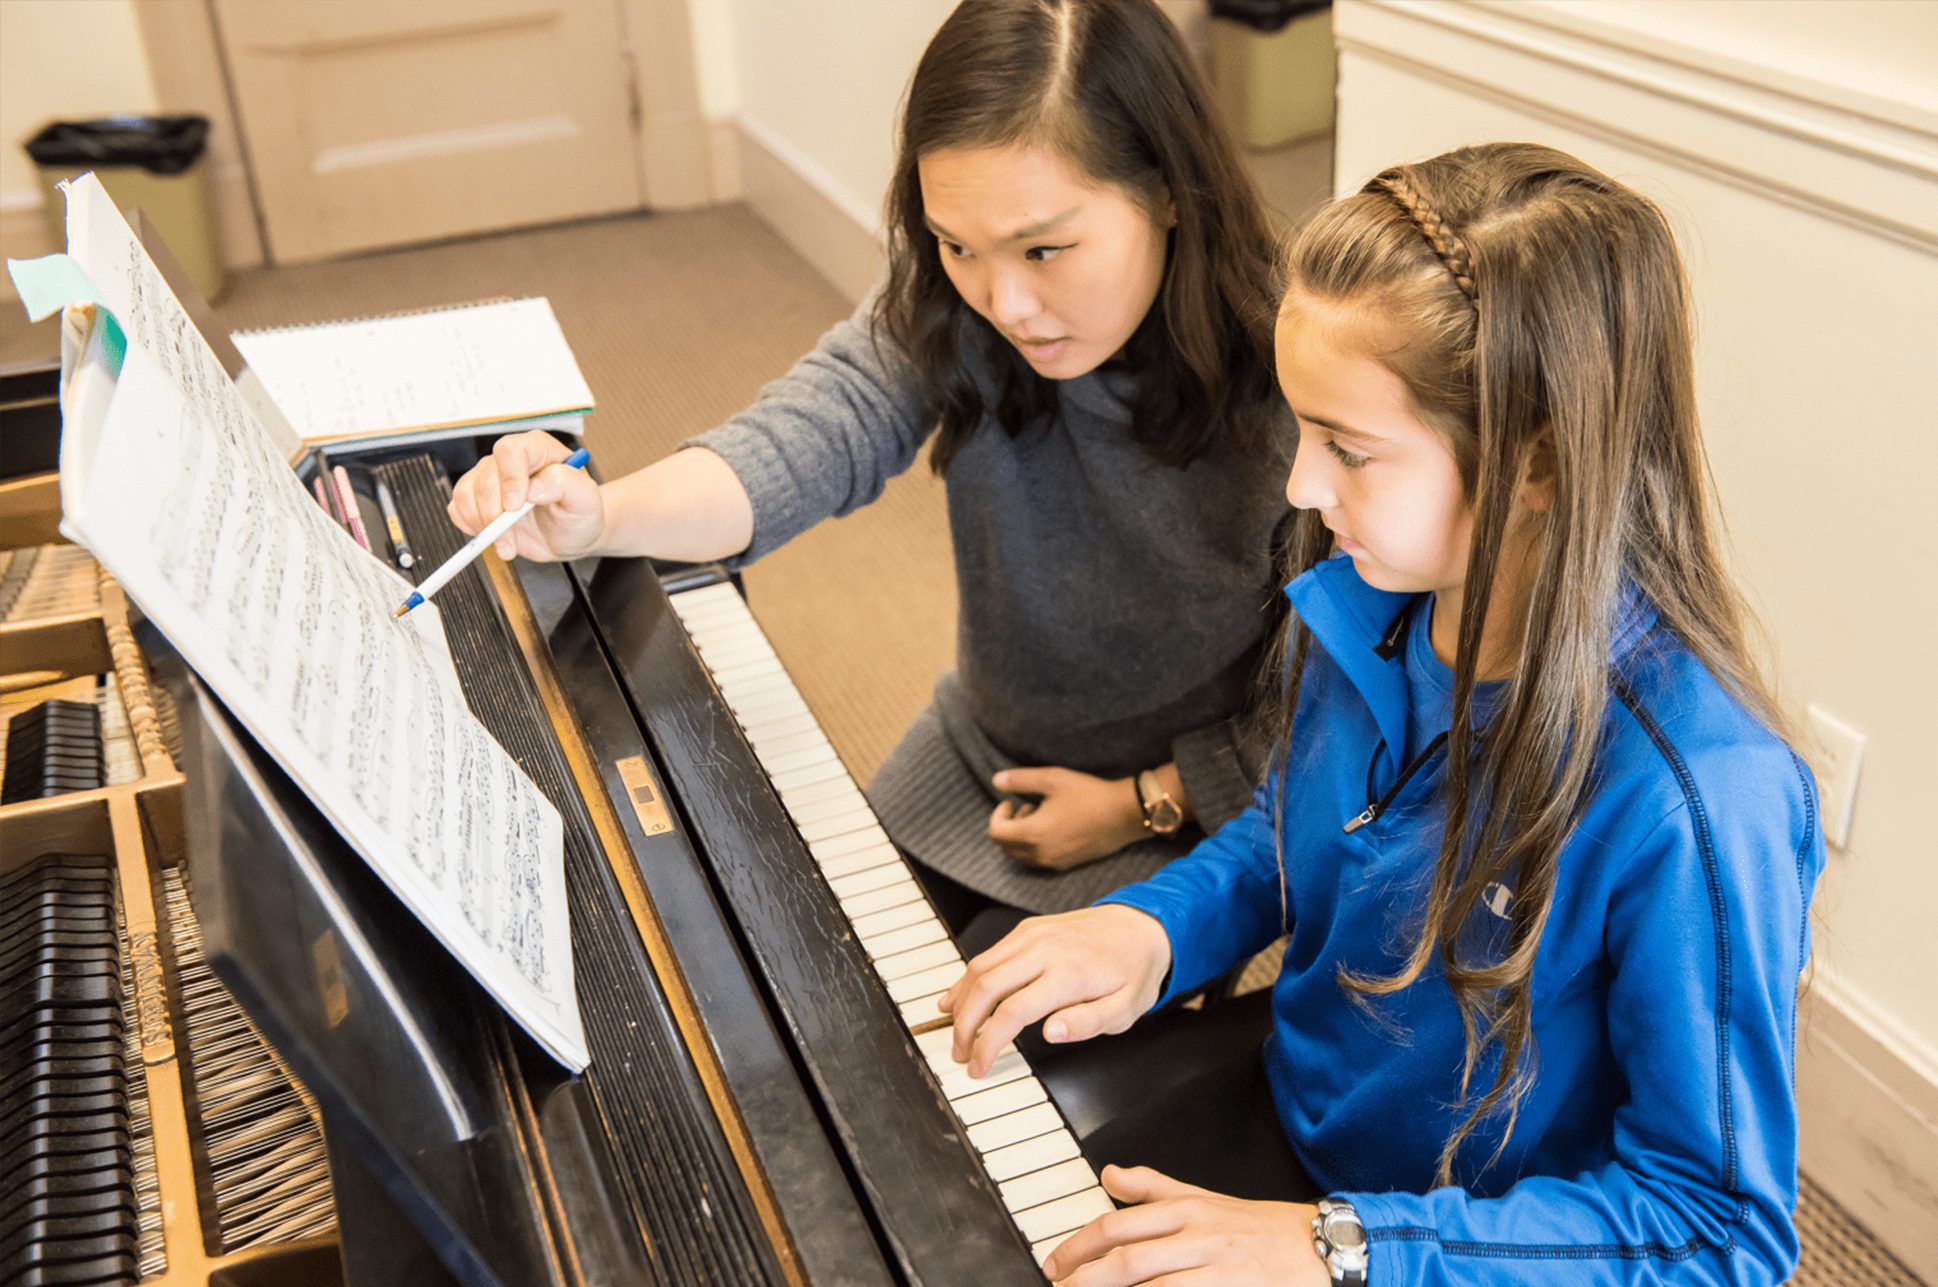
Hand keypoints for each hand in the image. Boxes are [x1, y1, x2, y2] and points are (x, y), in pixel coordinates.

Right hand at [447, 430, 605, 561]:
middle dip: (495, 516)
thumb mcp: (586, 500)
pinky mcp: (476, 498)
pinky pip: (457, 508)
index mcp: (538, 449)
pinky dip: (470, 527)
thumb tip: (534, 487)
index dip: (509, 479)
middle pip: (485, 479)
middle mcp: (511, 460)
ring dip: (483, 526)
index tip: (515, 507)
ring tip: (508, 544)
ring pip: (467, 494)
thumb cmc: (579, 513)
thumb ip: (566, 484)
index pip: (511, 451)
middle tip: (512, 541)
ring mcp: (490, 477)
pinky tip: (493, 536)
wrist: (570, 535)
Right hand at [939, 905, 1169, 1075]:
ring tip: (955, 1032)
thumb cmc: (1133, 972)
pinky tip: (958, 997)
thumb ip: (1088, 1023)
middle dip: (964, 1025)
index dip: (988, 1043)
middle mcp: (1044, 949)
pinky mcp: (1026, 929)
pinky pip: (988, 954)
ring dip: (960, 1002)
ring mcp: (1032, 935)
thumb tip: (1049, 1033)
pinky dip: (969, 979)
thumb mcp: (1126, 1009)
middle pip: (986, 987)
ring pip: (980, 967)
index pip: (1012, 1011)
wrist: (1141, 926)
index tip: (978, 1066)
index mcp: (1068, 974)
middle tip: (960, 1054)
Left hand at [988, 767, 1145, 870]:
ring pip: (1022, 856)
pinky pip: (1039, 860)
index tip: (1010, 801)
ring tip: (1041, 814)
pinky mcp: (1066, 865)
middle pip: (1006, 847)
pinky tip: (1054, 826)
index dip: (997, 815)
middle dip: (1008, 826)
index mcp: (1032, 834)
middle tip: (1026, 806)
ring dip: (1021, 837)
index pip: (996, 833)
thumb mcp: (1051, 779)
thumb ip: (1020, 780)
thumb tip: (996, 780)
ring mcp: (1053, 862)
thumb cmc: (1087, 794)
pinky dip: (1035, 845)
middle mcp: (1040, 854)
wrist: (1123, 815)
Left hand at [1042, 1165, 1326, 1285]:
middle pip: (1127, 1258)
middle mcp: (1196, 1235)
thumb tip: (1109, 1174)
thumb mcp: (1205, 1198)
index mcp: (1186, 1209)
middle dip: (1085, 1277)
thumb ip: (1154, 1188)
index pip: (1118, 1224)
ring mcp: (1215, 1267)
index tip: (1055, 1264)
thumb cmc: (1260, 1228)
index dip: (1078, 1245)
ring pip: (1151, 1284)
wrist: (1321, 1248)